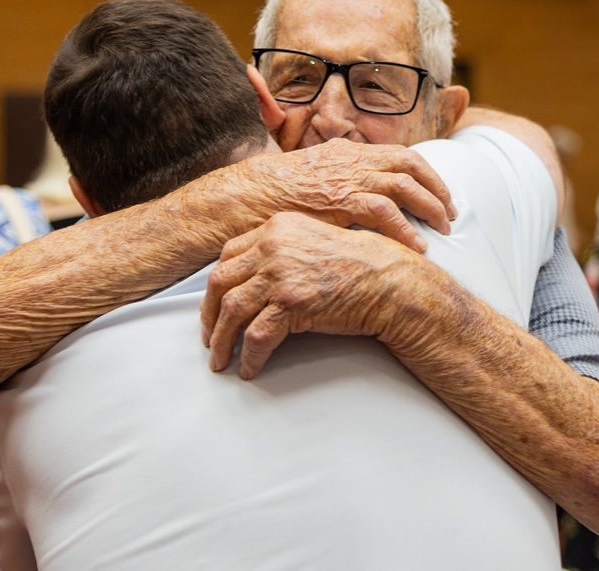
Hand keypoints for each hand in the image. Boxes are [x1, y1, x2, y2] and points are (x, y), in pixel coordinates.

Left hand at [200, 212, 415, 378]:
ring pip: (231, 311)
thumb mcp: (314, 241)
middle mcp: (272, 247)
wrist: (389, 280)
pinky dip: (249, 357)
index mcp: (275, 228)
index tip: (213, 305)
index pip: (228, 255)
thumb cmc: (360, 264)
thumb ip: (283, 251)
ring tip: (221, 360)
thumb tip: (255, 279)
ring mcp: (280, 275)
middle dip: (209, 315)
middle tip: (209, 338)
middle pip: (221, 283)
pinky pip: (257, 336)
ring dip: (222, 342)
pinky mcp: (291, 303)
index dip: (215, 285)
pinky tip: (249, 369)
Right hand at [237, 139, 455, 252]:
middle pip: (410, 165)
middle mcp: (351, 159)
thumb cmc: (267, 195)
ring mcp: (346, 178)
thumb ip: (329, 180)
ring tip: (443, 228)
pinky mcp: (340, 201)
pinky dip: (405, 228)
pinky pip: (385, 213)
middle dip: (436, 187)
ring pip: (405, 186)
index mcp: (344, 151)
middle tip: (451, 211)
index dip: (423, 173)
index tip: (437, 191)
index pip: (397, 155)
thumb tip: (347, 197)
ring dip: (430, 206)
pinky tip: (417, 245)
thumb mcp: (304, 177)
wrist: (242, 197)